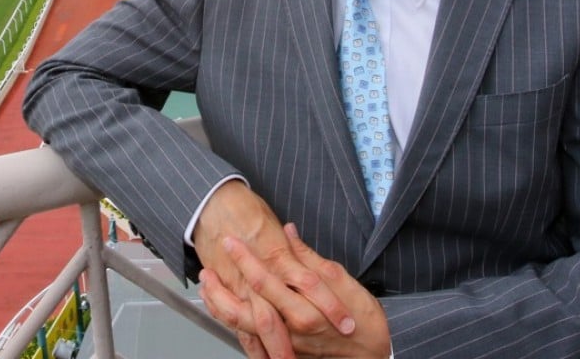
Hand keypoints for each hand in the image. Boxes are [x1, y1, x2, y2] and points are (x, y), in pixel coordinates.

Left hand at [201, 223, 390, 358]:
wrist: (371, 354)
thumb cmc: (362, 318)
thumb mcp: (341, 279)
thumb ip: (308, 257)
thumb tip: (288, 233)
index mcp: (304, 308)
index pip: (264, 280)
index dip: (244, 258)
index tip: (231, 241)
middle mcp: (290, 329)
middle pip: (242, 309)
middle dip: (219, 287)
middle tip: (207, 267)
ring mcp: (285, 343)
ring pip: (241, 327)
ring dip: (219, 306)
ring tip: (208, 286)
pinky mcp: (285, 352)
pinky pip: (251, 339)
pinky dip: (233, 324)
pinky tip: (223, 310)